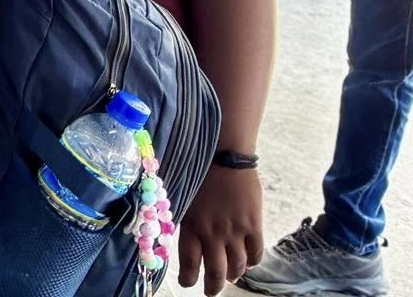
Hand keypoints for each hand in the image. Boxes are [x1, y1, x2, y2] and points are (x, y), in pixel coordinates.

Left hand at [176, 164, 262, 293]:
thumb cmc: (198, 170)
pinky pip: (256, 253)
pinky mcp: (254, 225)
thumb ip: (184, 217)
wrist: (225, 155)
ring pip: (237, 266)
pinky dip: (253, 262)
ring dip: (233, 275)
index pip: (189, 262)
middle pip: (216, 271)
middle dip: (213, 286)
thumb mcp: (183, 195)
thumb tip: (182, 233)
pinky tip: (248, 262)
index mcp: (191, 225)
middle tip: (210, 291)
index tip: (187, 284)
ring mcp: (235, 231)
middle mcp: (213, 233)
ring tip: (230, 277)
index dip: (188, 278)